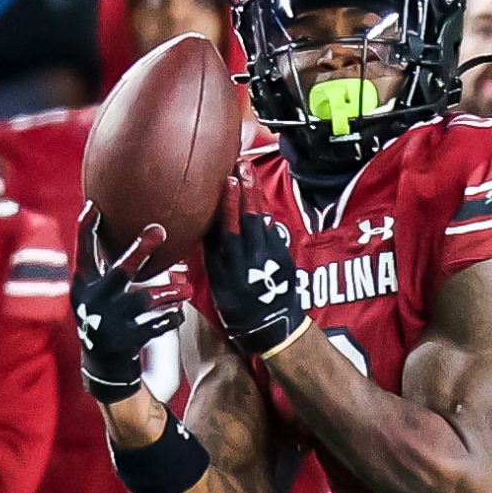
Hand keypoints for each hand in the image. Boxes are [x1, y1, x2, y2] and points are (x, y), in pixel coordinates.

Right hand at [72, 205, 182, 401]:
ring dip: (168, 293)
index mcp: (83, 286)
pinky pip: (157, 326)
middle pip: (120, 271)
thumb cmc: (104, 318)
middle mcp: (94, 301)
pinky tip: (179, 314)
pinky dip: (171, 319)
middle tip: (159, 230)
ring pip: (144, 300)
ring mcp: (110, 321)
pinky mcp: (127, 341)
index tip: (93, 206)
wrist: (103, 365)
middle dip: (140, 250)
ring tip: (187, 289)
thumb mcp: (96, 294)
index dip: (87, 230)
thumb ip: (106, 269)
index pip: (83, 253)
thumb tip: (129, 238)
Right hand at [202, 185, 307, 357]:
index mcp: (232, 267)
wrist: (271, 326)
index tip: (226, 180)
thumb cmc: (237, 304)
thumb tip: (206, 223)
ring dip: (256, 195)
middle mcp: (253, 260)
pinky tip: (257, 195)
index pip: (229, 228)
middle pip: (249, 219)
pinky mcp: (285, 257)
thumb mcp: (217, 282)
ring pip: (262, 220)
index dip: (228, 204)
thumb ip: (212, 252)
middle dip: (245, 190)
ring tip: (249, 173)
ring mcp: (272, 257)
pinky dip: (263, 212)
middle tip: (241, 166)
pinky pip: (272, 230)